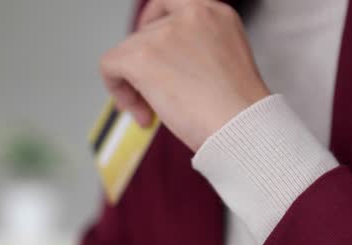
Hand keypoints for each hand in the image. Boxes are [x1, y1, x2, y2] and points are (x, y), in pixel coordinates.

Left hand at [100, 0, 269, 150]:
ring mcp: (164, 32)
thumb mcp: (222, 62)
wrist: (241, 126)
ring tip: (154, 114)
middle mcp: (190, 13)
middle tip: (156, 99)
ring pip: (126, 52)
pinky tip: (142, 114)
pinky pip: (109, 65)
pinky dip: (118, 91)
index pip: (169, 3)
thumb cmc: (237, 110)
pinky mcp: (141, 55)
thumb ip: (194, 51)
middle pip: (144, 33)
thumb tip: (160, 65)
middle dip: (145, 68)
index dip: (153, 26)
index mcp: (215, 12)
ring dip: (134, 85)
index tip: (152, 52)